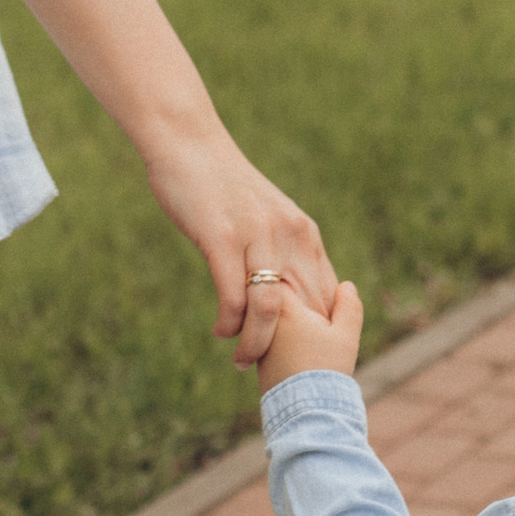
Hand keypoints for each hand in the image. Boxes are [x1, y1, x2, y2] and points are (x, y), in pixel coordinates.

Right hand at [140, 123, 337, 366]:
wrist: (190, 145)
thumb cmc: (224, 187)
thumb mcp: (267, 217)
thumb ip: (282, 250)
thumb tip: (286, 293)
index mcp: (303, 232)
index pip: (325, 295)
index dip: (316, 333)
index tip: (300, 356)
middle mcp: (288, 235)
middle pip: (303, 309)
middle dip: (290, 348)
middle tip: (272, 370)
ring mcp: (256, 236)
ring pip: (270, 309)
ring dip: (258, 344)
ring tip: (244, 360)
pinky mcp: (221, 238)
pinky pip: (233, 296)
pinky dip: (229, 323)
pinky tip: (221, 330)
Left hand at [256, 277, 364, 391]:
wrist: (306, 411)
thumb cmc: (327, 368)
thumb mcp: (346, 334)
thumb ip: (348, 305)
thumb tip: (346, 286)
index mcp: (283, 309)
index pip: (276, 276)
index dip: (291, 273)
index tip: (301, 275)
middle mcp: (262, 324)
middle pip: (271, 298)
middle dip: (289, 297)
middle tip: (308, 300)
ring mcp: (257, 343)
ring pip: (269, 321)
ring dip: (285, 320)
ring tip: (309, 329)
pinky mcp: (258, 362)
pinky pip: (268, 340)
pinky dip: (282, 339)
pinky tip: (301, 349)